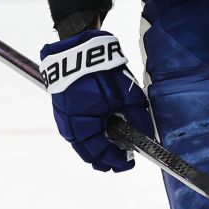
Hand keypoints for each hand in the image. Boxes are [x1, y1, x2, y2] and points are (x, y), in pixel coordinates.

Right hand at [41, 30, 152, 172]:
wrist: (77, 47)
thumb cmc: (102, 72)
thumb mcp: (126, 95)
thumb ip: (137, 119)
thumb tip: (145, 137)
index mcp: (84, 126)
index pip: (100, 155)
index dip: (117, 161)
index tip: (130, 161)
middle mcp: (70, 127)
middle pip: (89, 154)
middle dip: (107, 157)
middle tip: (123, 156)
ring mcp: (63, 118)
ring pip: (82, 143)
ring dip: (99, 145)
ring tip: (116, 142)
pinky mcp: (63, 109)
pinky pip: (77, 130)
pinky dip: (91, 134)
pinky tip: (104, 128)